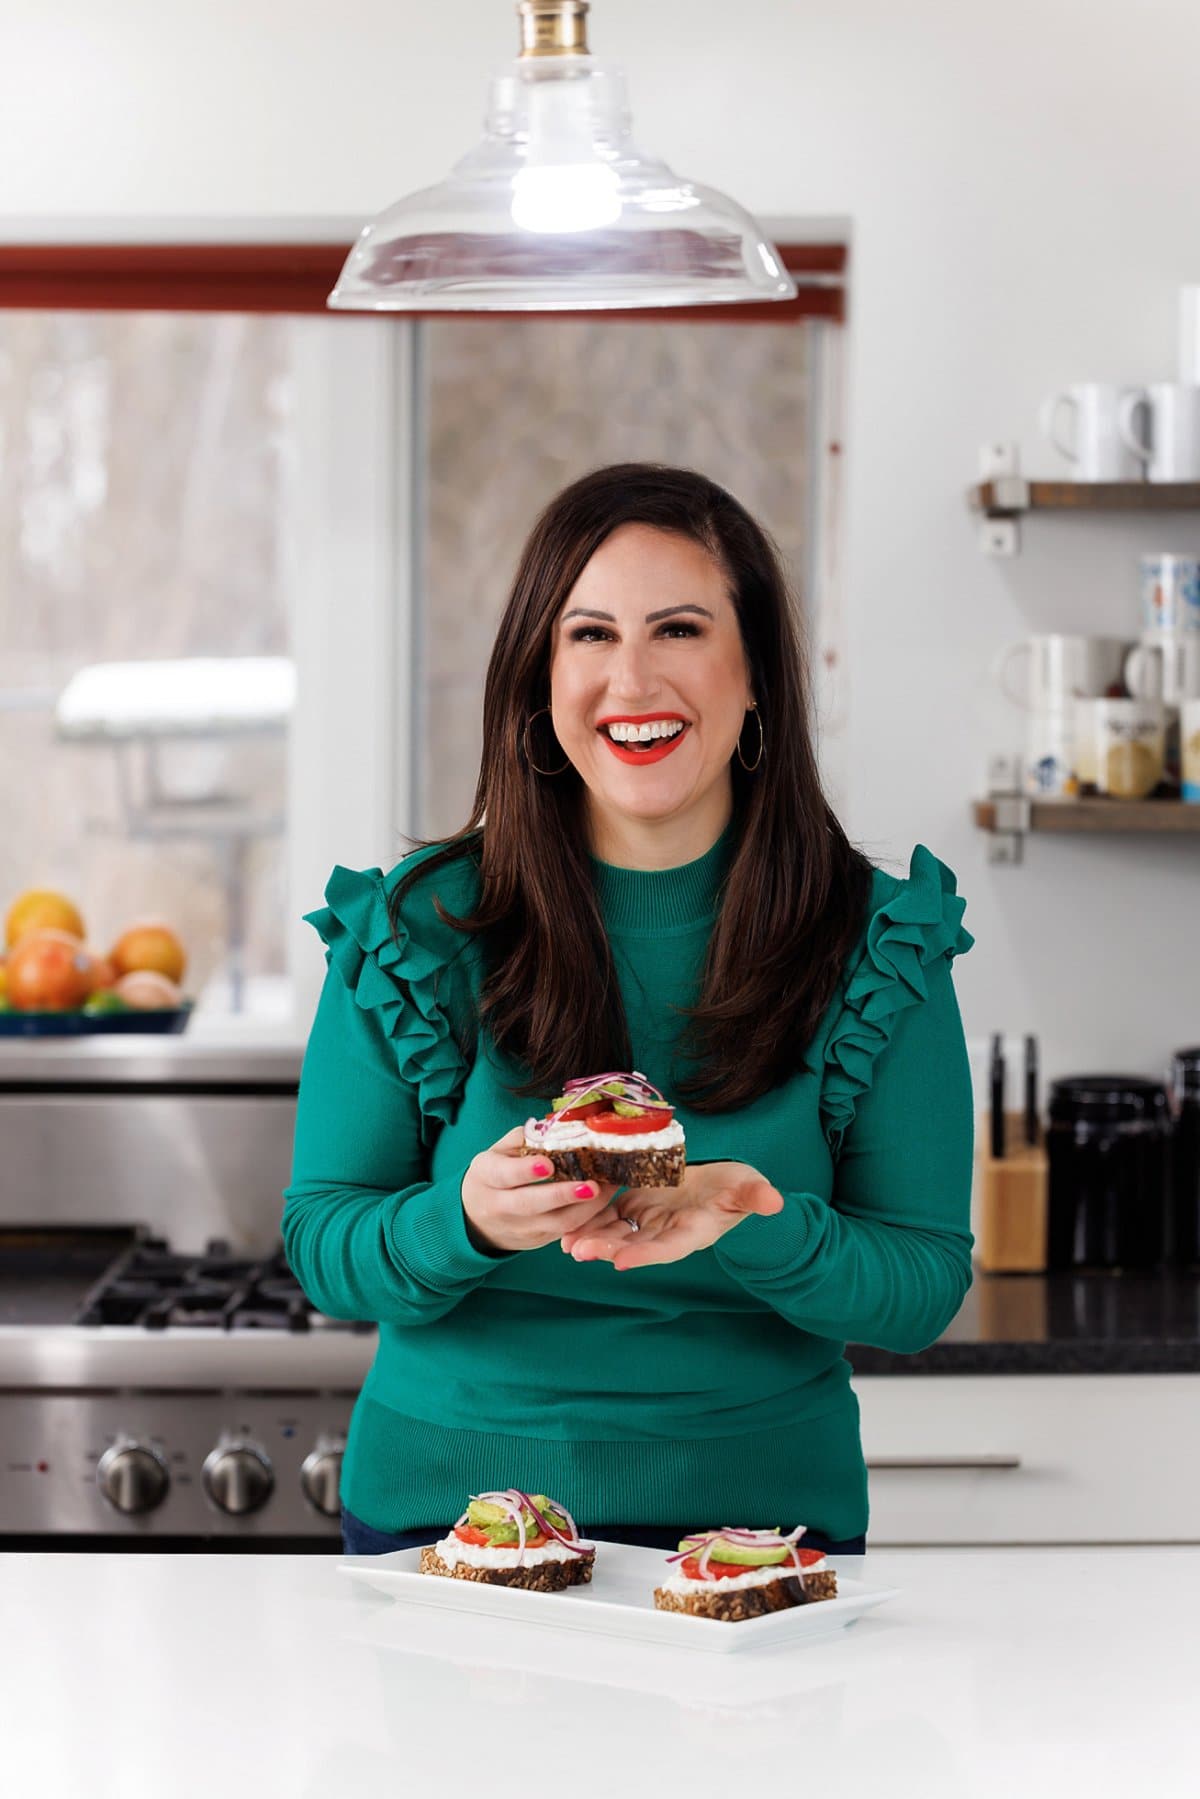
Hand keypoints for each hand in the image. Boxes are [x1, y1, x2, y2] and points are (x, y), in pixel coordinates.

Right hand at [461, 1126, 619, 1254]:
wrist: (477, 1219)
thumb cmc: (495, 1176)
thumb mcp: (499, 1152)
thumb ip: (524, 1138)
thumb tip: (558, 1125)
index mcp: (486, 1176)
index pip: (505, 1174)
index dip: (526, 1170)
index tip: (548, 1164)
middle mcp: (500, 1206)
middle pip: (532, 1204)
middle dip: (563, 1195)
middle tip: (592, 1185)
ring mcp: (521, 1227)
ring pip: (556, 1223)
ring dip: (587, 1208)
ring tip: (609, 1188)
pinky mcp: (539, 1240)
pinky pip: (567, 1231)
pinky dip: (589, 1216)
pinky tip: (606, 1198)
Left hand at [560, 1161, 783, 1270]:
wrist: (724, 1185)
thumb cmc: (740, 1189)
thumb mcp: (750, 1190)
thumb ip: (757, 1197)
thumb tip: (776, 1202)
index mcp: (693, 1232)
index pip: (668, 1248)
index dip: (644, 1255)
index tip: (621, 1263)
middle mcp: (666, 1232)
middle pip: (633, 1244)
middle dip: (604, 1248)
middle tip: (577, 1251)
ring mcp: (649, 1220)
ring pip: (615, 1232)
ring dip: (590, 1237)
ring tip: (564, 1242)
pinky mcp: (635, 1204)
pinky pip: (609, 1214)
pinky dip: (589, 1218)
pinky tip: (566, 1220)